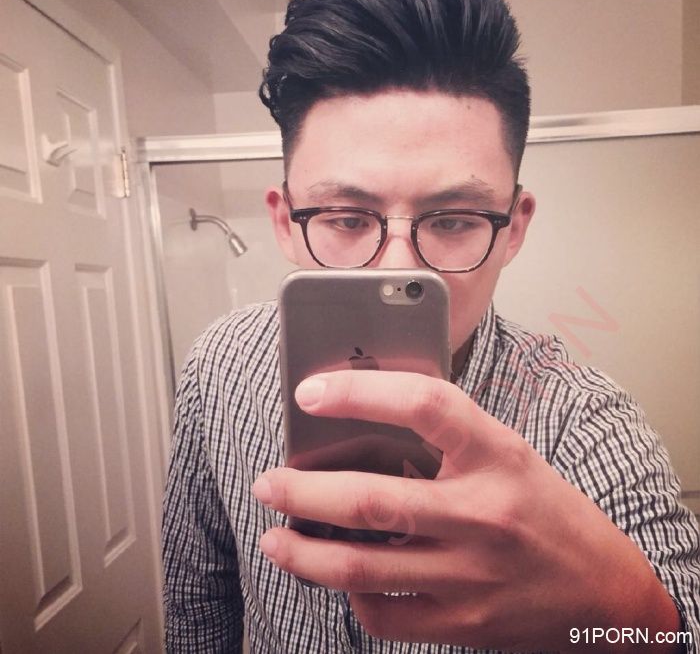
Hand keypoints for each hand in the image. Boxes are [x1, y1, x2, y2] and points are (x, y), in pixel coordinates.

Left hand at [252, 370, 679, 650]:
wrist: (603, 590)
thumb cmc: (544, 508)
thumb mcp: (505, 452)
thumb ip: (444, 436)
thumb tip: (361, 419)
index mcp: (496, 455)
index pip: (423, 405)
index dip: (361, 391)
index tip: (311, 392)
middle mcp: (482, 514)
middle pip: (371, 501)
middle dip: (302, 492)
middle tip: (268, 482)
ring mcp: (470, 576)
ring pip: (362, 567)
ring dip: (303, 553)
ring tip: (274, 536)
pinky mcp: (462, 624)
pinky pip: (383, 613)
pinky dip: (349, 593)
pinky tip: (337, 576)